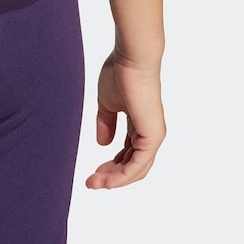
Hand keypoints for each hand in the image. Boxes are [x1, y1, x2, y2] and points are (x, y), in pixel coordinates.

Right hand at [85, 52, 166, 189]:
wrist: (131, 59)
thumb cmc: (120, 73)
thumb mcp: (107, 102)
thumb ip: (105, 123)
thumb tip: (103, 144)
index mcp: (139, 124)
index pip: (127, 152)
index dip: (111, 164)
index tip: (92, 172)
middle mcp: (149, 133)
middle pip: (132, 165)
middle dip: (111, 176)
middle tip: (91, 183)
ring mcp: (152, 136)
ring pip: (135, 169)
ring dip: (114, 180)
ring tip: (94, 184)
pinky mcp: (152, 136)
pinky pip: (137, 165)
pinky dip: (123, 176)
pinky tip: (108, 181)